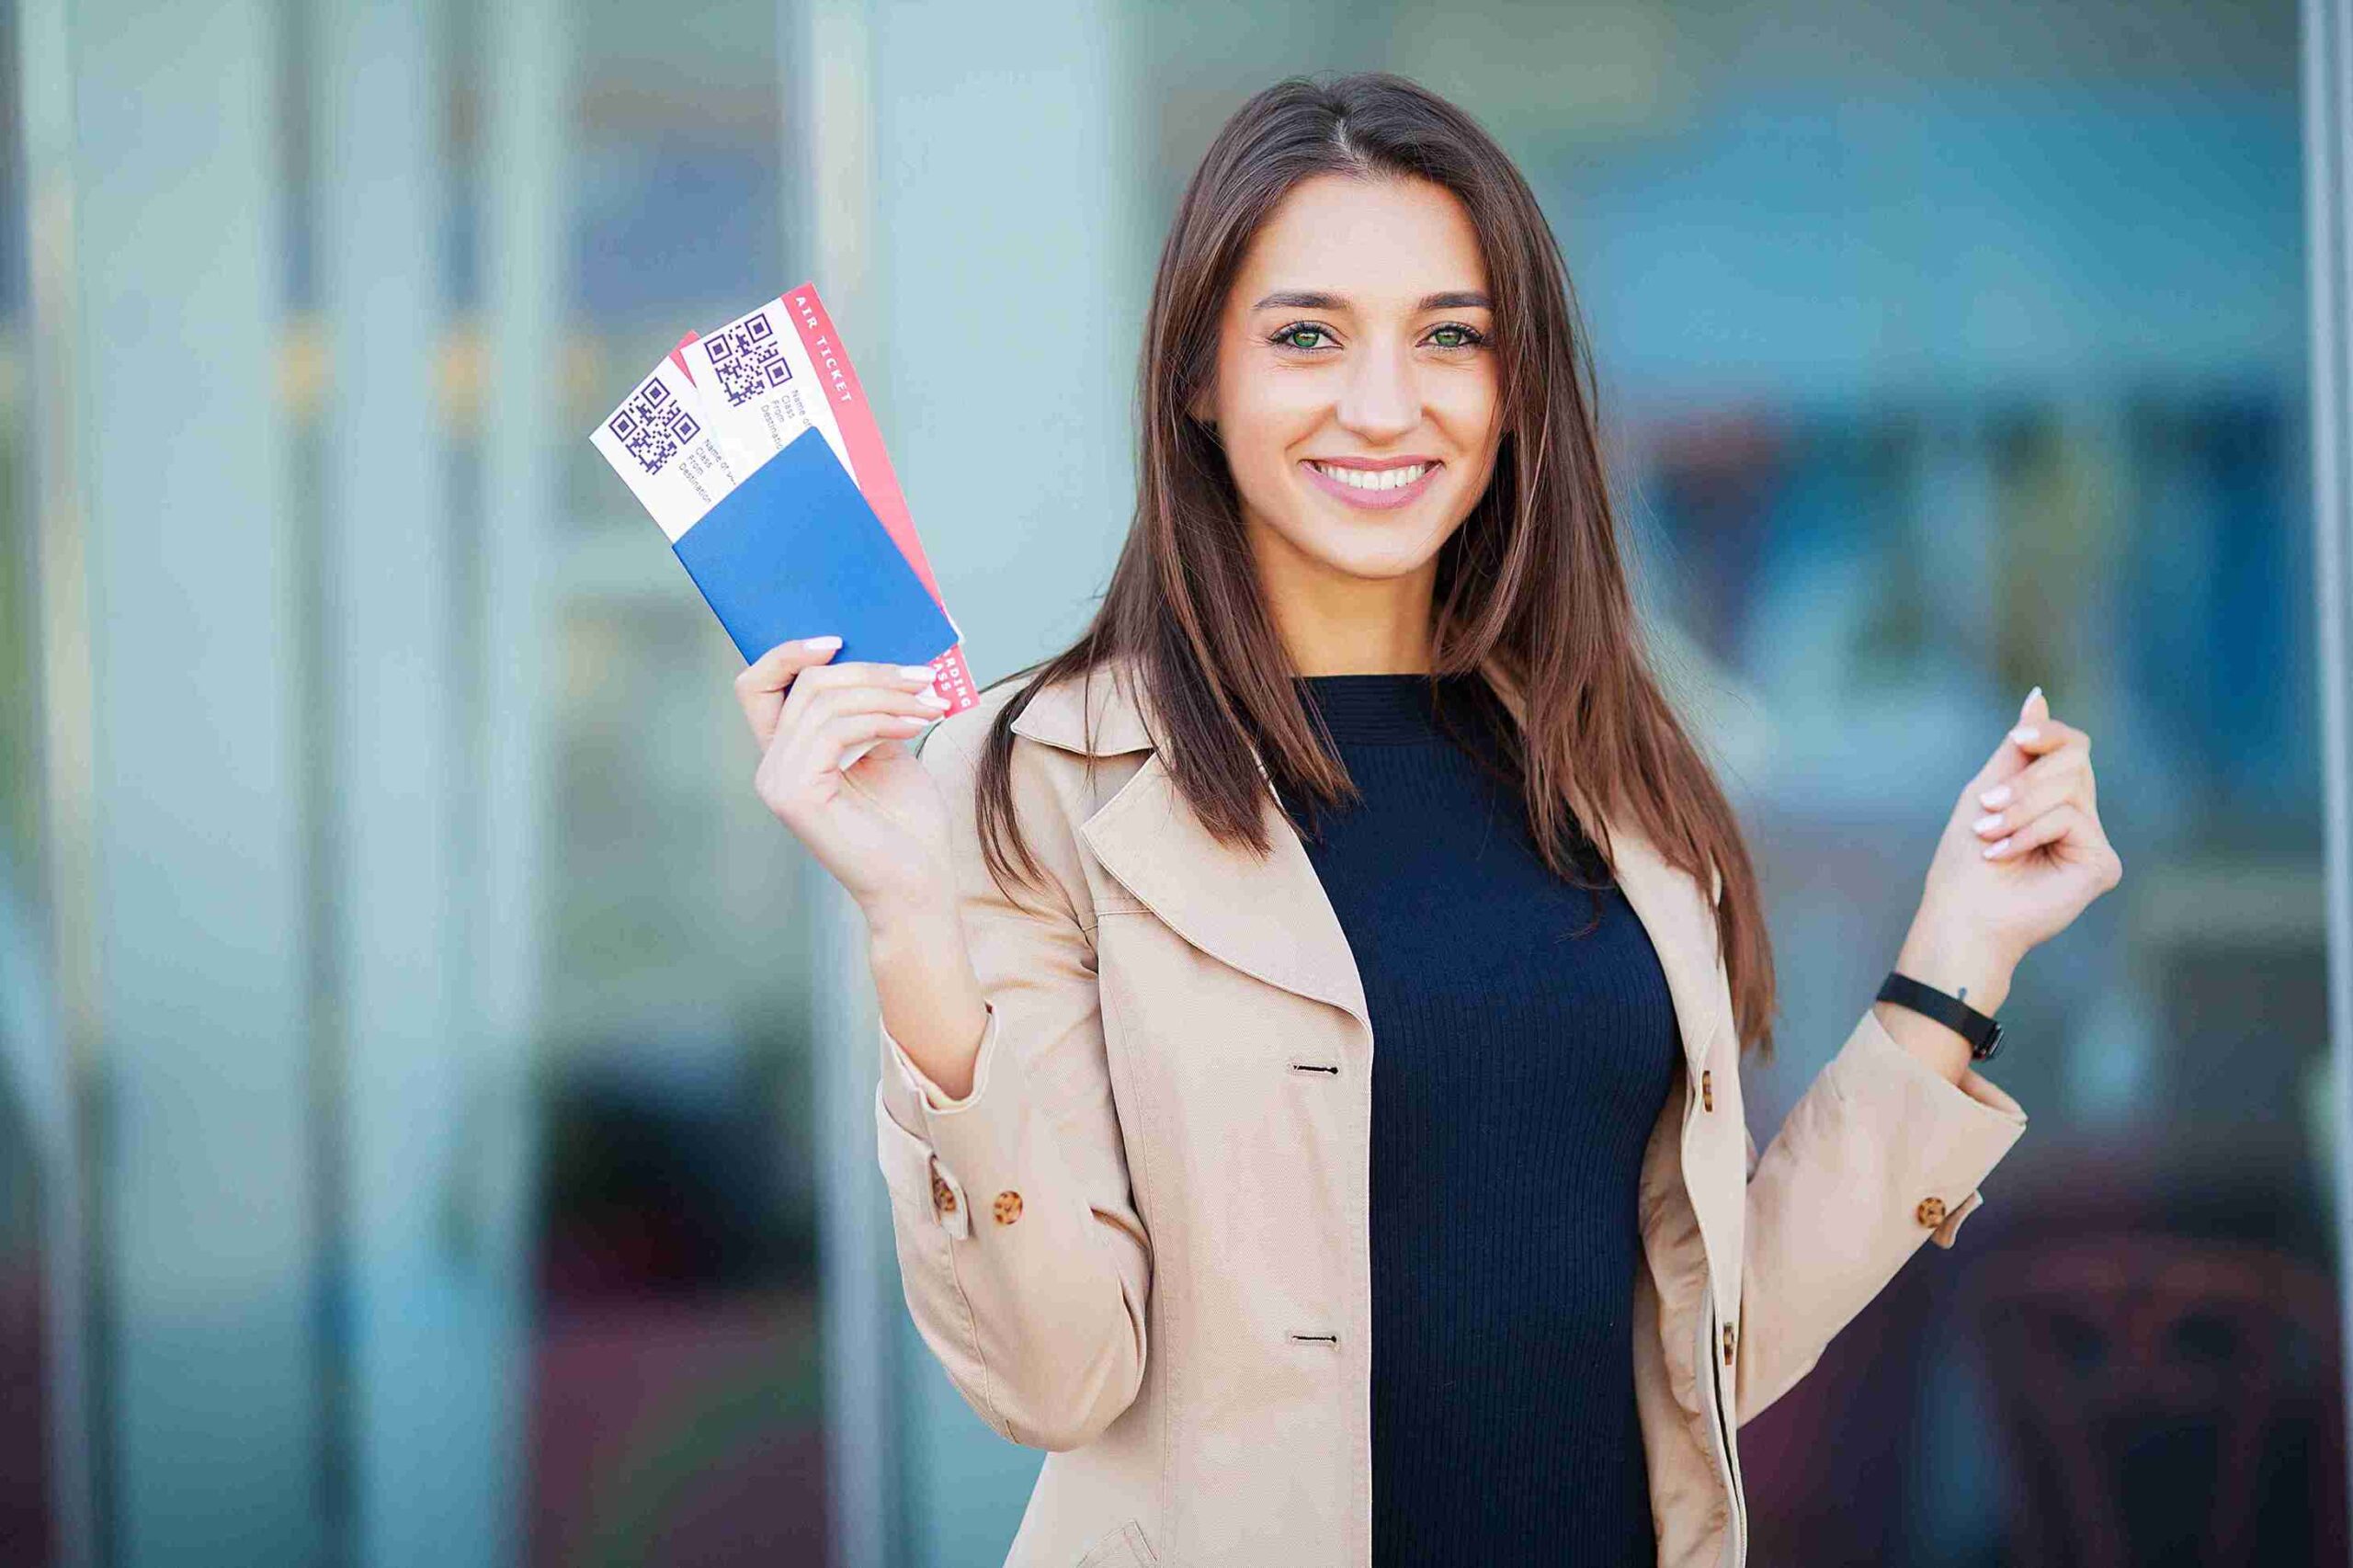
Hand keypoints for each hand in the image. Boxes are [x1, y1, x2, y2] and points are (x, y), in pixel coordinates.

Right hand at [737, 636, 956, 914]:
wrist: (918, 882)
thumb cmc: (906, 822)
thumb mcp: (886, 747)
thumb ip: (868, 707)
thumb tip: (880, 654)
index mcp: (787, 753)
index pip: (757, 685)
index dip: (788, 652)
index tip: (839, 639)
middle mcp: (772, 766)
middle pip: (804, 682)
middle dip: (870, 671)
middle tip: (922, 677)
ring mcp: (778, 782)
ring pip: (823, 701)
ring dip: (886, 694)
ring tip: (930, 703)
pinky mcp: (795, 795)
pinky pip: (835, 729)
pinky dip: (882, 718)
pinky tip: (916, 725)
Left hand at [1913, 686, 2124, 986]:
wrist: (1961, 914)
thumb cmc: (1965, 860)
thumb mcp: (1986, 791)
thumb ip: (2018, 748)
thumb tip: (2038, 696)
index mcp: (2053, 798)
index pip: (2072, 746)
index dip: (2049, 734)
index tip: (2017, 741)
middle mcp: (2080, 816)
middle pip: (2074, 760)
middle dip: (2022, 781)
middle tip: (1986, 808)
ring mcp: (2093, 842)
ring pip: (2071, 786)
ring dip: (2018, 807)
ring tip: (1988, 835)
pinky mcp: (2102, 864)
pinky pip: (2071, 819)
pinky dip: (2029, 832)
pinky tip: (2004, 855)